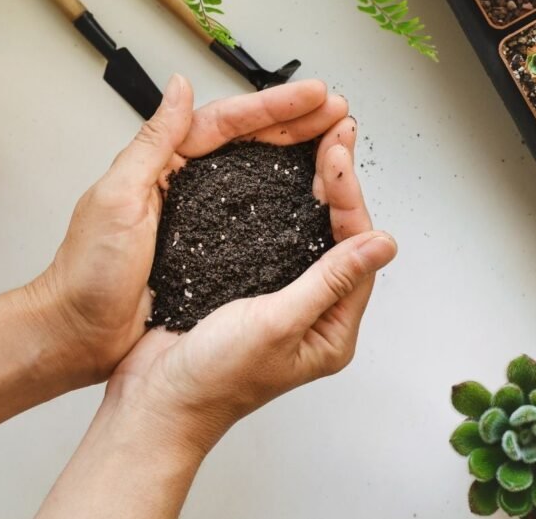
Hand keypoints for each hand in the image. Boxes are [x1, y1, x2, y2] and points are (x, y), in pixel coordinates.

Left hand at [27, 75, 351, 384]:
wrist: (79, 333)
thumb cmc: (87, 274)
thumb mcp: (117, 199)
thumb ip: (151, 143)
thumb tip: (178, 89)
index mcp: (162, 165)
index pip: (226, 122)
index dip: (274, 107)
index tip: (314, 97)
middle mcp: (183, 185)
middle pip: (248, 142)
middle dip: (296, 124)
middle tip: (338, 114)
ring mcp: (199, 217)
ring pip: (255, 173)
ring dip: (295, 155)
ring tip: (333, 143)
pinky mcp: (208, 251)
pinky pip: (253, 214)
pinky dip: (282, 199)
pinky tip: (308, 196)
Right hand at [102, 117, 396, 453]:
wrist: (154, 400)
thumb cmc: (212, 382)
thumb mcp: (276, 326)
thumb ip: (328, 282)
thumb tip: (380, 246)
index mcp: (330, 330)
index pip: (355, 251)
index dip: (348, 198)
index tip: (336, 157)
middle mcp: (310, 313)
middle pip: (338, 235)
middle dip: (338, 183)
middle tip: (336, 135)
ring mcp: (278, 298)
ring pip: (306, 231)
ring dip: (312, 188)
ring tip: (317, 144)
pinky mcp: (246, 286)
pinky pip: (272, 237)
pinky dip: (276, 204)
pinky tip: (275, 178)